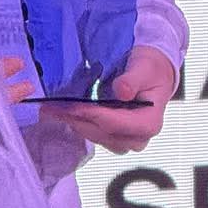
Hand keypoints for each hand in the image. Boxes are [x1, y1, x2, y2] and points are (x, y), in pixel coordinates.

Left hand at [51, 45, 173, 153]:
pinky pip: (94, 134)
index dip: (93, 116)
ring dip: (75, 123)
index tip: (72, 106)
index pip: (117, 124)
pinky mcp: (115, 138)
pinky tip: (65, 113)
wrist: (154, 74)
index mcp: (150, 122)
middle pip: (103, 133)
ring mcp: (126, 140)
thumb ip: (133, 79)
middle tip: (53, 108)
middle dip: (78, 120)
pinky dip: (79, 123)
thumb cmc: (151, 69)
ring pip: (96, 136)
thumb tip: (122, 91)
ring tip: (55, 110)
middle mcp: (139, 137)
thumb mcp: (144, 67)